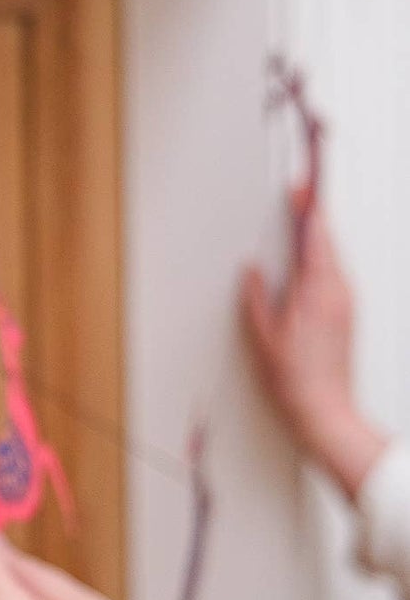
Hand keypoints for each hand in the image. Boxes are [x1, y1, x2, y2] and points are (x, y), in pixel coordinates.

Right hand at [241, 191, 386, 499]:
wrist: (324, 410)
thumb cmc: (295, 379)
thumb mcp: (262, 335)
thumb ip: (256, 296)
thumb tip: (253, 273)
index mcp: (317, 291)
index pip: (315, 237)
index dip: (307, 208)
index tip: (300, 189)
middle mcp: (338, 293)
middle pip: (327, 242)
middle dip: (312, 217)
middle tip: (300, 195)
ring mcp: (346, 303)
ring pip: (333, 257)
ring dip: (317, 238)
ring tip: (300, 222)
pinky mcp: (347, 313)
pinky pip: (335, 274)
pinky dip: (322, 259)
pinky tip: (308, 260)